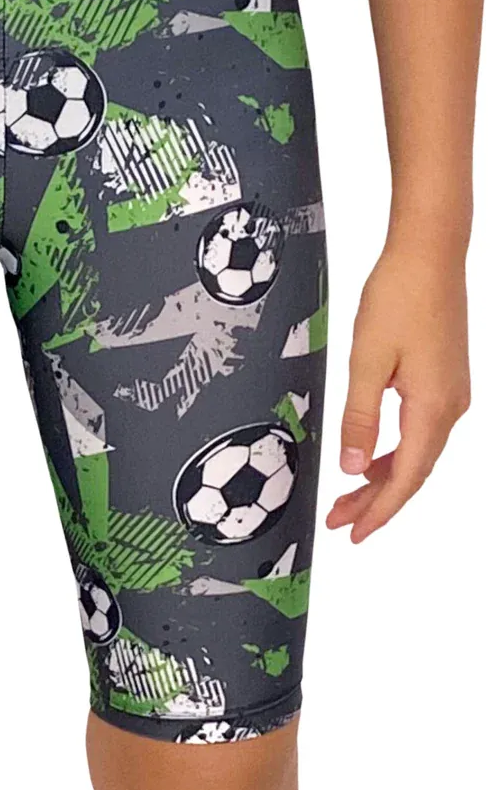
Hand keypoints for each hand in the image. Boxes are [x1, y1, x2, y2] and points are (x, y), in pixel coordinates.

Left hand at [327, 243, 469, 541]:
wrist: (429, 254)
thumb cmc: (397, 299)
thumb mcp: (367, 361)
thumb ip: (360, 417)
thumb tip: (352, 468)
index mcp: (433, 409)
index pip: (405, 477)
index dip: (379, 511)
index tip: (353, 534)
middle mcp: (450, 408)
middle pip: (412, 471)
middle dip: (375, 501)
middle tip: (339, 522)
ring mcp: (450, 394)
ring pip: (415, 452)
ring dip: (382, 477)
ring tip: (347, 498)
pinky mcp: (442, 380)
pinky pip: (418, 430)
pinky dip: (393, 451)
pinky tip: (370, 455)